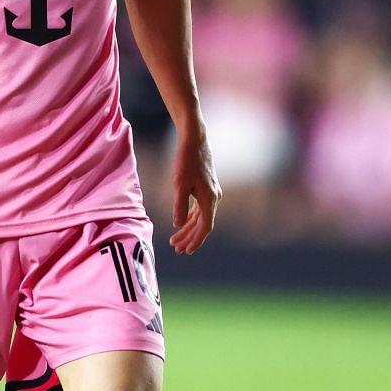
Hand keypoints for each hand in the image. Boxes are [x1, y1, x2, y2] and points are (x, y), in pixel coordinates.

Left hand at [168, 127, 219, 254]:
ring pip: (201, 217)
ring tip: (176, 239)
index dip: (196, 240)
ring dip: (189, 229)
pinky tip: (183, 222)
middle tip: (176, 248)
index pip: (205, 227)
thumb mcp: (179, 184)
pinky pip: (200, 208)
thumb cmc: (186, 161)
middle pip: (203, 225)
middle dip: (190, 237)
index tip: (186, 251)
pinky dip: (192, 218)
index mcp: (209, 199)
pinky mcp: (206, 187)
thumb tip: (178, 225)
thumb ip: (179, 205)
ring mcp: (211, 193)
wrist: (194, 140)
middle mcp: (214, 198)